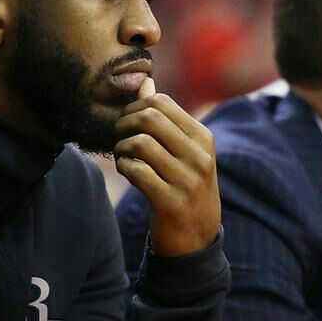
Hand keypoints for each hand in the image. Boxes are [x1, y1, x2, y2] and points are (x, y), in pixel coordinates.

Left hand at [114, 78, 219, 255]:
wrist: (196, 238)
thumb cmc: (184, 184)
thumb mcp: (184, 151)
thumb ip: (164, 118)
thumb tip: (145, 82)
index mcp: (202, 137)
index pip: (161, 102)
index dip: (135, 106)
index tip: (127, 121)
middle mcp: (199, 156)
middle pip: (149, 118)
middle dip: (124, 123)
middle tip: (118, 136)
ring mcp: (187, 180)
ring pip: (140, 143)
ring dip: (122, 148)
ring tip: (123, 156)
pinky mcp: (171, 202)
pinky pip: (136, 171)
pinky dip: (124, 168)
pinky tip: (127, 171)